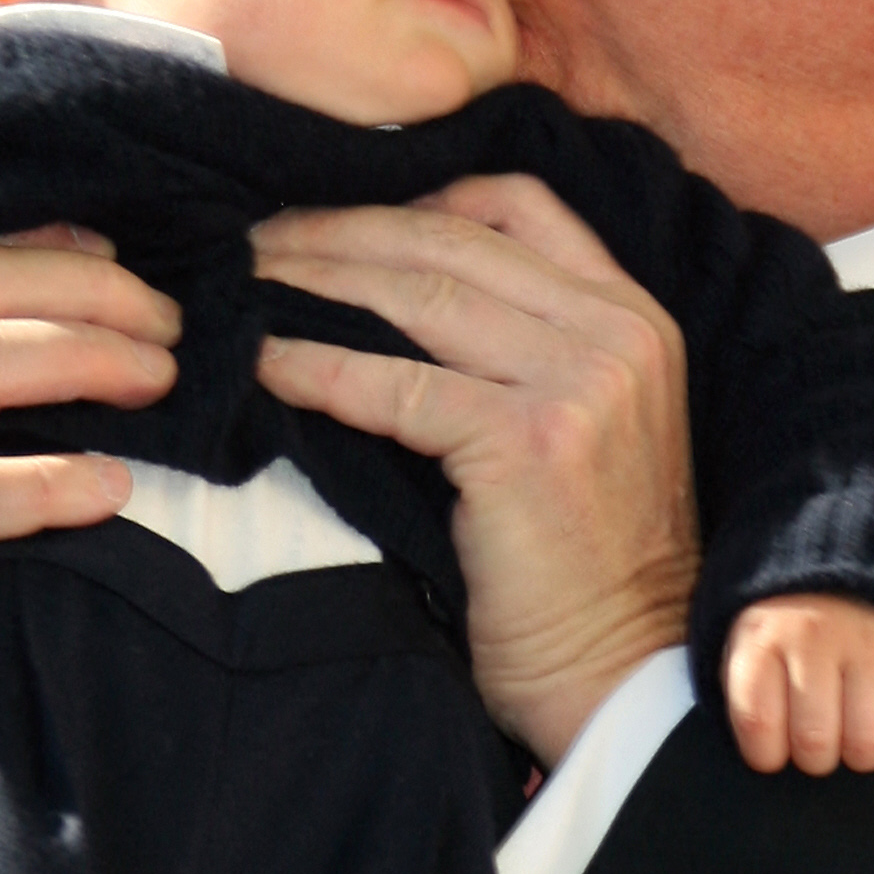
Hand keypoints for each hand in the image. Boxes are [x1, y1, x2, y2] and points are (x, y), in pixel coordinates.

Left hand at [253, 175, 698, 764]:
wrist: (625, 678)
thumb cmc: (583, 575)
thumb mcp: (581, 430)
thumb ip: (520, 354)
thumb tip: (383, 295)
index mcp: (634, 318)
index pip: (516, 205)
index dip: (411, 194)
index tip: (329, 214)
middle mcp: (617, 332)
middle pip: (448, 237)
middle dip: (335, 229)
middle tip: (249, 238)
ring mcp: (580, 382)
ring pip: (415, 291)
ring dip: (311, 279)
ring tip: (239, 283)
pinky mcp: (529, 441)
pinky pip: (392, 383)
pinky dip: (313, 366)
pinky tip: (260, 364)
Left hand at [724, 595, 873, 774]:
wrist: (840, 571)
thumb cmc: (785, 637)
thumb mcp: (743, 650)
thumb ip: (742, 698)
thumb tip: (762, 757)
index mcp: (763, 642)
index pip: (759, 724)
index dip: (766, 754)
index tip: (773, 748)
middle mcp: (816, 639)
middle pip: (815, 742)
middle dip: (816, 758)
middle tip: (818, 740)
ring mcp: (869, 644)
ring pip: (868, 743)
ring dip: (861, 755)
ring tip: (854, 736)